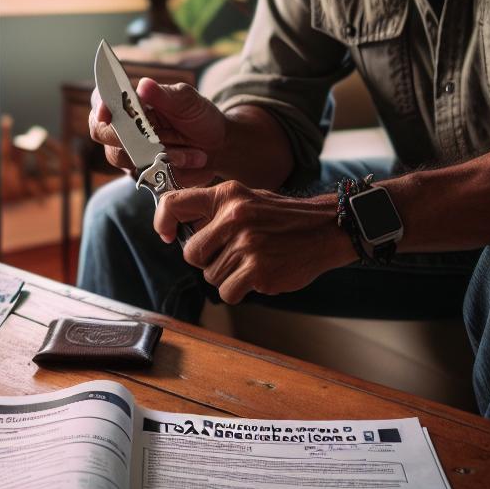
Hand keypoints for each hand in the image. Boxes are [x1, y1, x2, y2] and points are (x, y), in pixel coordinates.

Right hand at [89, 77, 226, 185]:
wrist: (216, 146)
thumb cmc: (197, 116)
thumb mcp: (188, 101)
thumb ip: (165, 95)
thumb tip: (143, 85)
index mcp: (126, 99)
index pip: (100, 100)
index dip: (100, 107)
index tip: (107, 115)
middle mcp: (119, 126)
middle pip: (102, 133)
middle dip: (137, 138)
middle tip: (166, 140)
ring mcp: (126, 152)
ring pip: (127, 158)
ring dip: (164, 157)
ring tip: (194, 154)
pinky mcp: (139, 173)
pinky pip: (146, 176)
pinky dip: (172, 171)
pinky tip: (192, 162)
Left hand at [154, 180, 357, 303]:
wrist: (326, 229)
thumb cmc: (283, 219)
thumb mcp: (248, 199)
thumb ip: (216, 212)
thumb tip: (181, 231)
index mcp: (228, 196)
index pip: (175, 203)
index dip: (162, 221)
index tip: (166, 234)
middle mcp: (233, 218)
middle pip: (192, 254)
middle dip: (207, 260)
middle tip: (232, 254)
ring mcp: (246, 245)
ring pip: (211, 276)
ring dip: (228, 276)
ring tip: (254, 261)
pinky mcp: (257, 270)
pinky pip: (228, 292)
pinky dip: (240, 290)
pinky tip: (260, 274)